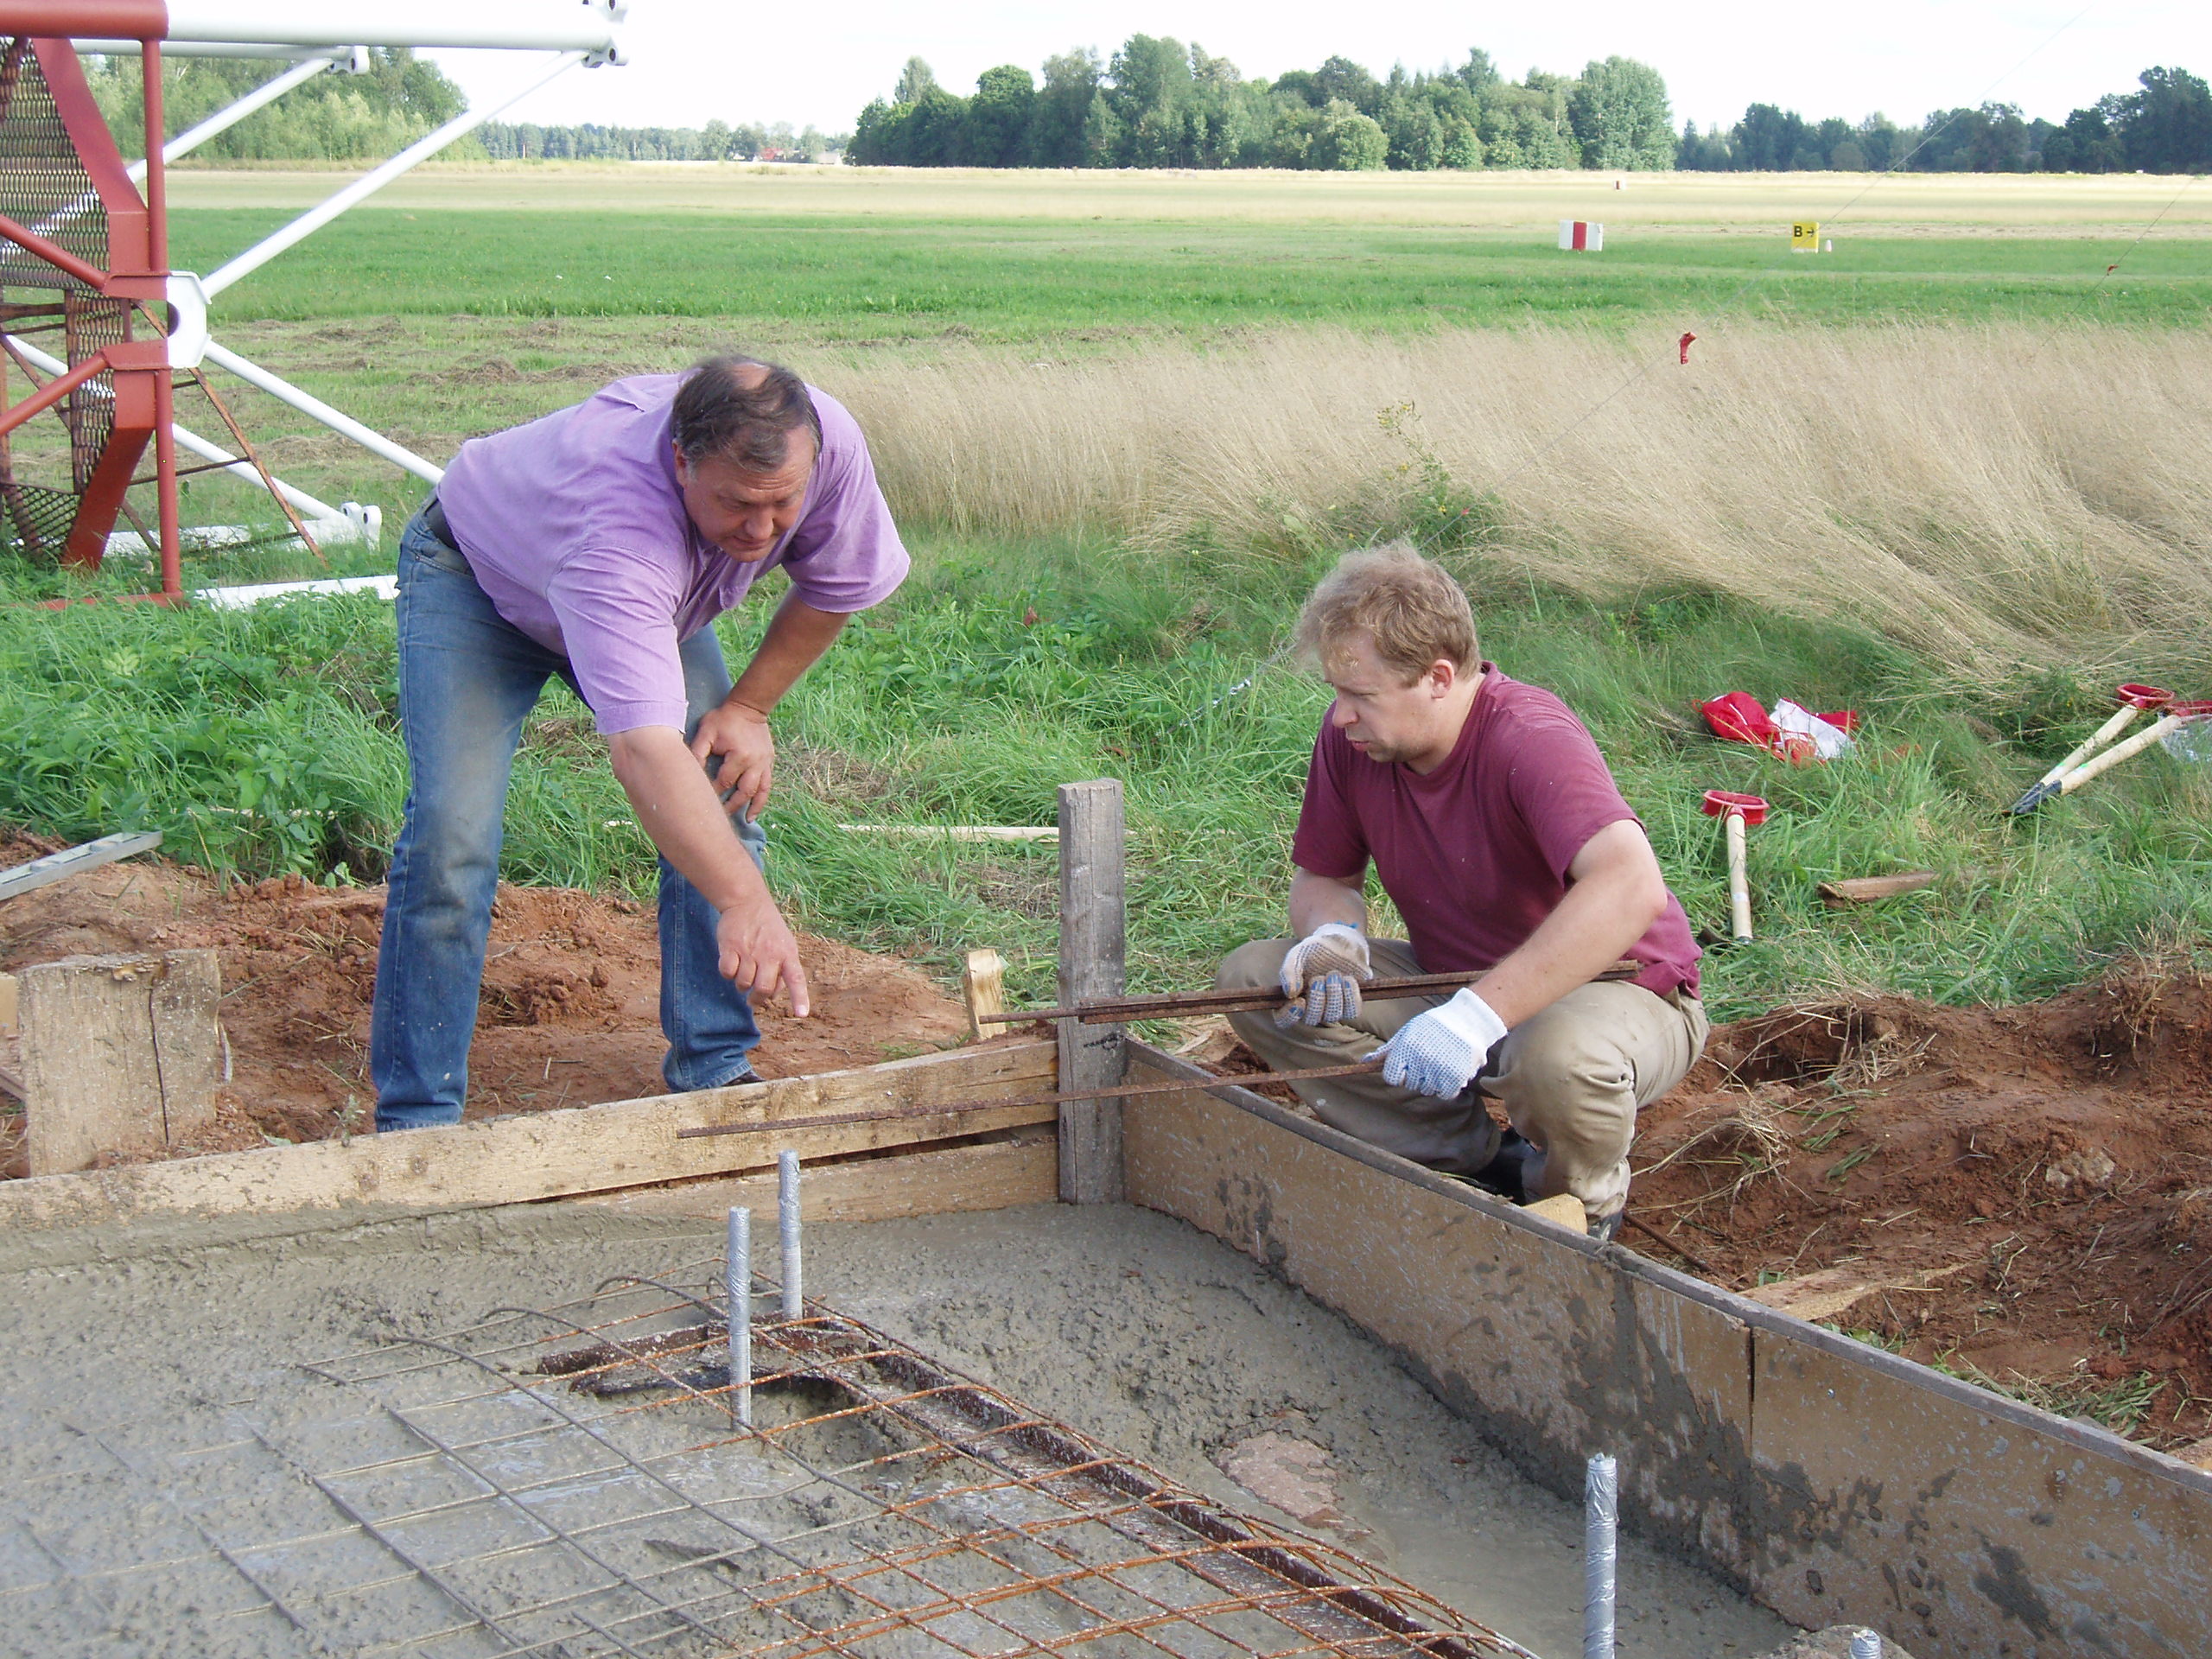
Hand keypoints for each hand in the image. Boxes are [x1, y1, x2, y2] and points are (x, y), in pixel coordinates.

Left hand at [690, 697, 773, 821]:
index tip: (701, 801)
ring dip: (749, 808)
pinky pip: (766, 787)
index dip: (711, 793)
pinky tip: (753, 814)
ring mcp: (764, 764)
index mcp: (738, 756)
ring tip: (742, 821)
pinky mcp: (768, 764)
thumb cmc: (723, 719)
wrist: (748, 708)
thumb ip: (697, 752)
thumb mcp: (706, 731)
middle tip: (718, 817)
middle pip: (742, 793)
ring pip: (757, 793)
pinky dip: (761, 801)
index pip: (723, 782)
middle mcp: (754, 763)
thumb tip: (690, 773)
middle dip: (730, 807)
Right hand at [716, 897, 811, 1016]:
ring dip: (741, 985)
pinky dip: (727, 974)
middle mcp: (770, 954)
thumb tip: (772, 995)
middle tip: (753, 999)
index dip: (799, 998)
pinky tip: (732, 963)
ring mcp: (750, 951)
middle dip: (757, 999)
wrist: (747, 902)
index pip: (796, 979)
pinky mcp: (730, 947)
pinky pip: (727, 973)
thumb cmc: (768, 929)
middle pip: (763, 989)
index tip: (802, 1014)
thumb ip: (783, 970)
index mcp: (787, 954)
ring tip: (744, 973)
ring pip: (743, 984)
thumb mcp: (784, 945)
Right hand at [1276, 921, 1371, 1027]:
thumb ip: (1289, 971)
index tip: (1299, 1001)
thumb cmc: (1314, 951)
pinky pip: (1352, 1011)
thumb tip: (1290, 993)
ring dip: (1333, 995)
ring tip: (1333, 974)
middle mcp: (1311, 1008)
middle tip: (1318, 978)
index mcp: (1293, 999)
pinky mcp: (1351, 1005)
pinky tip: (1347, 979)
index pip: (1284, 1020)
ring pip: (1332, 1016)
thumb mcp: (1297, 955)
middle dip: (1316, 999)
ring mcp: (1332, 1009)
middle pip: (1311, 1019)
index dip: (1290, 1015)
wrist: (1339, 942)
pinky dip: (1350, 995)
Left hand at [1376, 988, 1506, 1098]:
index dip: (1399, 1074)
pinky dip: (1448, 1088)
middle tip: (1430, 1059)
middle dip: (1418, 1075)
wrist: (1468, 1019)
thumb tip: (1365, 1060)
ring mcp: (1438, 1068)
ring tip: (1442, 1061)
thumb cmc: (1434, 1025)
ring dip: (1434, 1081)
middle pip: (1411, 1084)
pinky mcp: (1455, 1076)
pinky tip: (1450, 1072)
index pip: (1392, 1077)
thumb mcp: (1408, 1032)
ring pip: (1428, 1090)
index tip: (1408, 1067)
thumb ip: (1388, 1050)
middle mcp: (1420, 1059)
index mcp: (1405, 1048)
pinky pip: (1445, 1094)